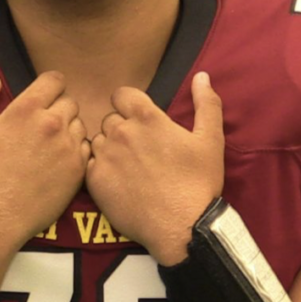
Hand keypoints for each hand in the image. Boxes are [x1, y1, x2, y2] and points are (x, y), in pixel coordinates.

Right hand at [0, 72, 89, 245]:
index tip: (42, 98)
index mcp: (27, 109)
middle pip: (70, 102)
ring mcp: (69, 148)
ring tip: (50, 147)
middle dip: (58, 109)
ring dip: (68, 131)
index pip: (55, 80)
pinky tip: (59, 164)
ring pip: (80, 126)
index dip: (49, 86)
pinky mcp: (78, 172)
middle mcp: (53, 124)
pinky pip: (87, 150)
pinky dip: (76, 152)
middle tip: (41, 127)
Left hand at [85, 72, 223, 263]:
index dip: (128, 104)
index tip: (137, 119)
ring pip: (98, 141)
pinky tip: (117, 183)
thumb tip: (202, 75)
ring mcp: (105, 156)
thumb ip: (206, 103)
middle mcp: (121, 132)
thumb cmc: (198, 182)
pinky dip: (100, 170)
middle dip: (121, 129)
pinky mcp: (94, 180)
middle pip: (110, 119)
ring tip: (127, 168)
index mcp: (146, 118)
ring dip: (109, 149)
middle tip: (138, 150)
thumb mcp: (211, 140)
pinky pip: (89, 164)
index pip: (121, 94)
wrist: (181, 226)